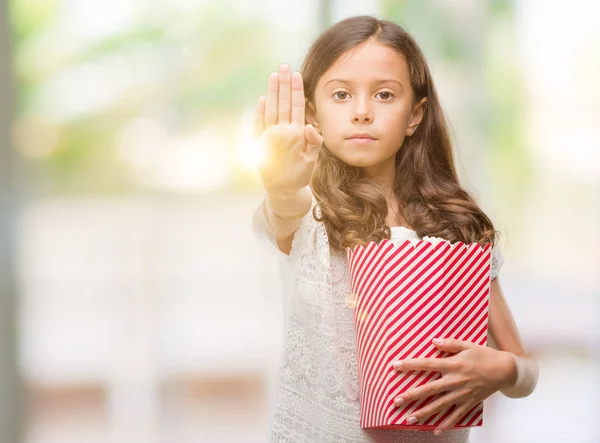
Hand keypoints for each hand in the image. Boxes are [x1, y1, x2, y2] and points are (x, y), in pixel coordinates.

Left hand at [254, 64, 322, 197]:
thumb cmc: (300, 176)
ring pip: (270, 109)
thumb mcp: (312, 160)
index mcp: (296, 135)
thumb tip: (309, 126)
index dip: (296, 89)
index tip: (295, 74)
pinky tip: (262, 99)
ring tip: (274, 76)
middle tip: (283, 66)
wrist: (282, 192)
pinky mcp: (258, 144)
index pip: (296, 106)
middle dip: (283, 84)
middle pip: (282, 103)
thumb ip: (313, 142)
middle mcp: (281, 134)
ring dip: (272, 92)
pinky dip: (260, 111)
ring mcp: (268, 137)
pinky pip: (258, 123)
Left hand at [392, 338, 515, 434]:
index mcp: (453, 364)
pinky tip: (436, 430)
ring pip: (439, 405)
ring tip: (409, 419)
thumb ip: (450, 343)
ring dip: (423, 413)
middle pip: (429, 389)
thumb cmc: (484, 355)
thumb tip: (434, 341)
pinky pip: (456, 415)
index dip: (410, 365)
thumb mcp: (467, 344)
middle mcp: (455, 381)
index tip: (395, 366)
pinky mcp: (469, 402)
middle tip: (396, 401)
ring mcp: (462, 394)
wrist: (505, 370)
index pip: (427, 364)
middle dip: (411, 396)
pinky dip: (446, 424)